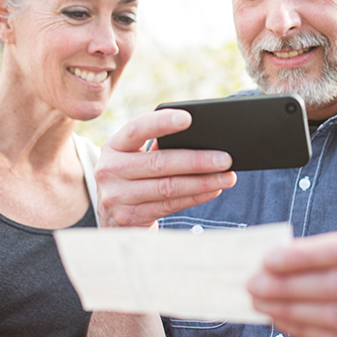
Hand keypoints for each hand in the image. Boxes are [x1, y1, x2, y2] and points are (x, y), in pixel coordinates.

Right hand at [95, 108, 236, 228]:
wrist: (114, 218)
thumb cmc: (134, 179)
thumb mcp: (135, 159)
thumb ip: (157, 148)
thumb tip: (202, 141)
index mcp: (113, 146)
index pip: (136, 129)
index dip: (161, 122)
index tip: (188, 118)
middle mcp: (109, 170)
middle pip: (158, 162)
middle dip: (196, 160)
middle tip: (225, 158)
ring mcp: (116, 197)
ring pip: (168, 187)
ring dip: (202, 182)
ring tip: (227, 177)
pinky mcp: (129, 218)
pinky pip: (169, 205)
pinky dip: (195, 197)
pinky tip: (213, 190)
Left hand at [247, 232, 336, 336]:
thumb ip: (334, 255)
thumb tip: (276, 257)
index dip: (303, 254)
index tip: (268, 259)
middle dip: (289, 283)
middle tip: (254, 283)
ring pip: (334, 315)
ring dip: (289, 308)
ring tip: (260, 301)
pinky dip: (303, 329)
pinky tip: (281, 319)